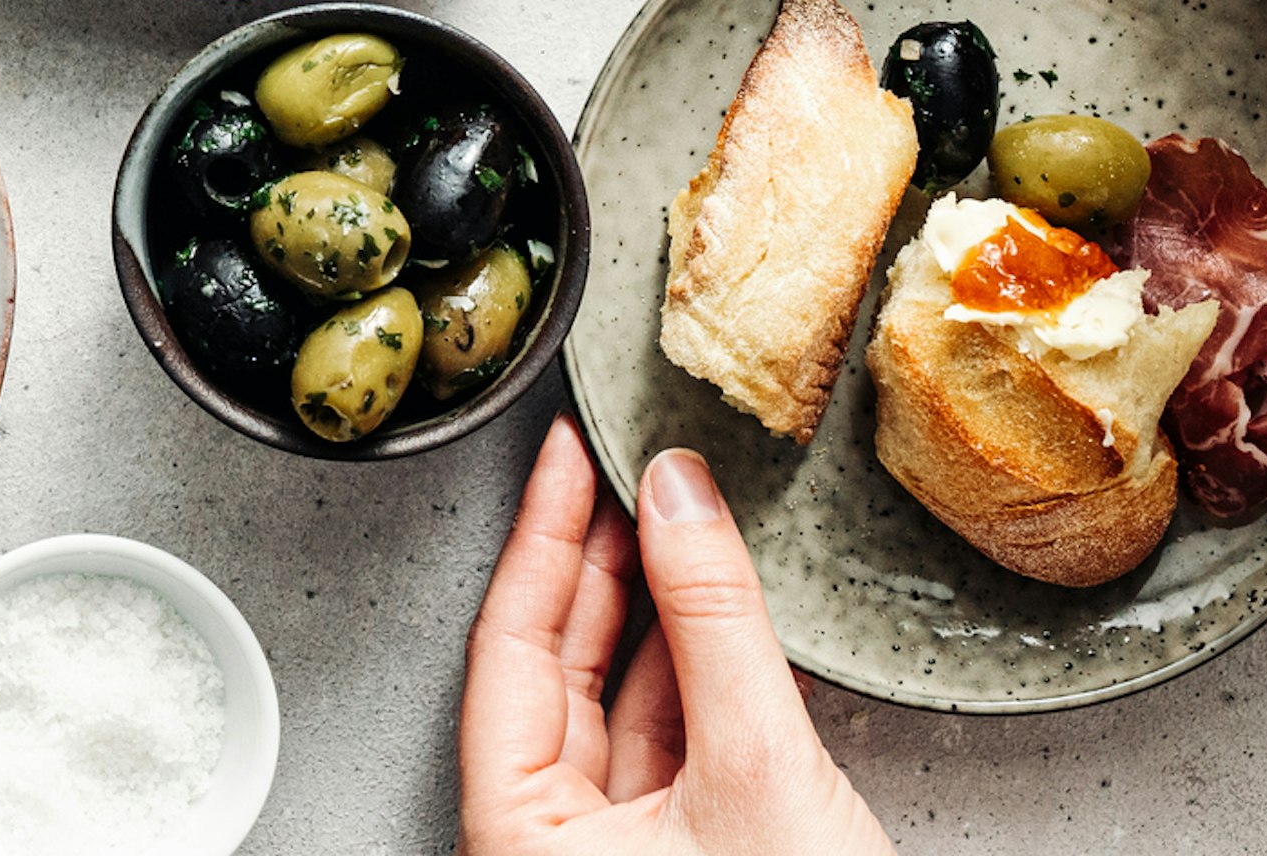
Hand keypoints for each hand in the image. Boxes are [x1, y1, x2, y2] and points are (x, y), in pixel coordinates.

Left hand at [461, 421, 892, 855]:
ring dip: (658, 611)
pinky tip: (727, 611)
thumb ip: (714, 621)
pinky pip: (672, 745)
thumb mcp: (757, 766)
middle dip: (599, 561)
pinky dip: (700, 674)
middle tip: (631, 464)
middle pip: (557, 669)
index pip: (510, 647)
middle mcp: (550, 846)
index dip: (544, 536)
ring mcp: (614, 855)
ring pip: (620, 704)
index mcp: (518, 834)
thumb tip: (679, 494)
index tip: (568, 451)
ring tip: (683, 514)